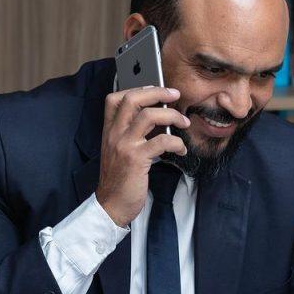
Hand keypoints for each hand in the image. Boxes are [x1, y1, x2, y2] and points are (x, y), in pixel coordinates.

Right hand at [96, 86, 189, 226]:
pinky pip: (162, 141)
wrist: (111, 205)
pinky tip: (181, 149)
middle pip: (133, 99)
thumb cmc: (119, 179)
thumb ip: (131, 134)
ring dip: (172, 115)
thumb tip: (157, 119)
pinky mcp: (136, 159)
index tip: (154, 89)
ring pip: (149, 116)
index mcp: (109, 131)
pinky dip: (177, 142)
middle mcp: (114, 134)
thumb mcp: (119, 151)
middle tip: (175, 94)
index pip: (114, 98)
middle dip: (158, 92)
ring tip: (184, 122)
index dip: (136, 88)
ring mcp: (124, 145)